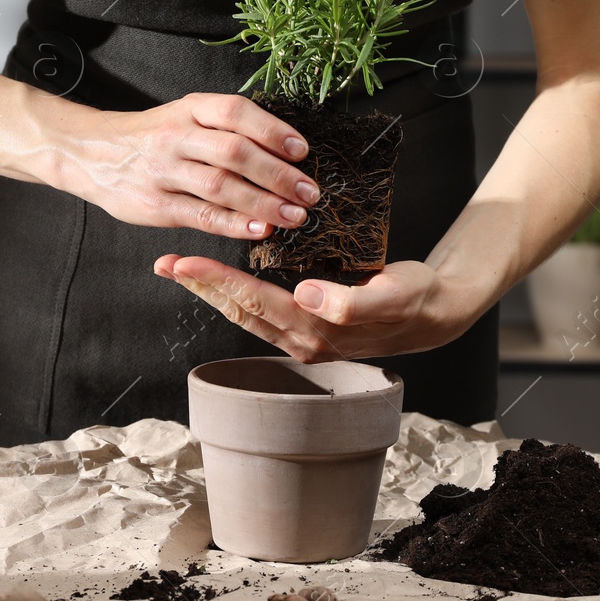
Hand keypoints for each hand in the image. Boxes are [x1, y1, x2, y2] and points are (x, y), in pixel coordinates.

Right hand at [55, 93, 320, 237]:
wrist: (91, 154)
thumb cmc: (152, 138)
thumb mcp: (184, 117)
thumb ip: (225, 130)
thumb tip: (284, 153)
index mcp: (190, 109)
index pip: (237, 112)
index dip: (273, 131)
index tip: (302, 151)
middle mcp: (176, 136)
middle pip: (235, 152)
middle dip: (278, 174)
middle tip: (309, 193)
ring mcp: (164, 171)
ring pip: (221, 186)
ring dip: (264, 203)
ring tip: (295, 216)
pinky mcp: (156, 205)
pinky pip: (201, 215)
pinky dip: (234, 224)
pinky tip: (260, 230)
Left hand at [153, 254, 469, 361]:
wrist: (435, 314)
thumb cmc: (415, 299)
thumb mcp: (392, 295)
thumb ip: (350, 302)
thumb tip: (305, 296)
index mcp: (317, 331)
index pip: (254, 301)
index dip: (216, 280)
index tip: (183, 260)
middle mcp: (303, 340)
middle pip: (238, 310)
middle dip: (200, 286)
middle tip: (164, 262)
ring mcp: (303, 337)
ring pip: (245, 312)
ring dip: (211, 290)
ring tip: (180, 268)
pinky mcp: (307, 327)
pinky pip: (261, 309)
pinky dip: (235, 292)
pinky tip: (220, 278)